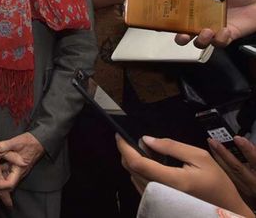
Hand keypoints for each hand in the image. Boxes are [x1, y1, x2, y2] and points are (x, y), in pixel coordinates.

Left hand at [0, 132, 44, 186]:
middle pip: (6, 186)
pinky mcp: (13, 166)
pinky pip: (5, 173)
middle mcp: (18, 172)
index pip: (9, 183)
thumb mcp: (17, 142)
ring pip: (5, 180)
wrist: (39, 141)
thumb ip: (5, 145)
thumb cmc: (30, 142)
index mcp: (19, 169)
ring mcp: (16, 170)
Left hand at [116, 134, 253, 216]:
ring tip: (147, 151)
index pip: (138, 163)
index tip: (120, 135)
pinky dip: (140, 171)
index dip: (125, 147)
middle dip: (127, 151)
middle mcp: (160, 192)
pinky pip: (139, 184)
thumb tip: (147, 139)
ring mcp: (157, 199)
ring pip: (133, 176)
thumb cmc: (216, 183)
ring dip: (133, 161)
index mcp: (172, 180)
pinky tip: (151, 164)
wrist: (224, 210)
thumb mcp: (199, 157)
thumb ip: (172, 146)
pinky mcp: (156, 202)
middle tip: (135, 140)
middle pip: (131, 169)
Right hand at [174, 0, 255, 47]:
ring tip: (207, 31)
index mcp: (197, 8)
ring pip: (200, 42)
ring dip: (201, 40)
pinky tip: (225, 29)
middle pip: (185, 34)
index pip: (178, 17)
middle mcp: (202, 21)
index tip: (163, 22)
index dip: (168, 22)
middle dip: (180, 38)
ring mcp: (213, 29)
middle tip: (183, 35)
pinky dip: (221, 38)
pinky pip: (219, 43)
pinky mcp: (226, 36)